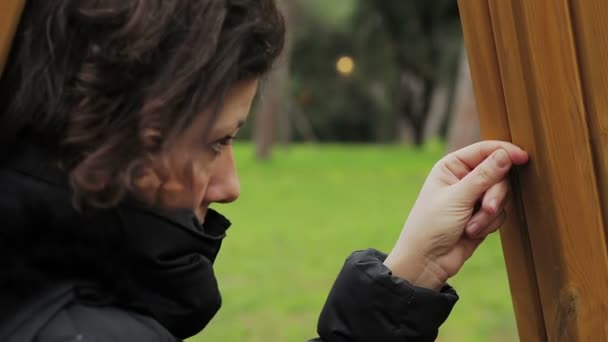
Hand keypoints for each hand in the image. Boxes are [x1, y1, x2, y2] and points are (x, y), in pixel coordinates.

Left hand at [384, 141, 528, 290]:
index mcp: (451, 166)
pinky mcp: (481, 215)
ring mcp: (473, 197)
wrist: (427, 261)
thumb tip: (505, 154)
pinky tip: (472, 233)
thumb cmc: (432, 226)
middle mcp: (463, 178)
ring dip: (489, 213)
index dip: (504, 152)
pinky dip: (490, 224)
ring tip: (472, 227)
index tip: (523, 158)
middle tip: (488, 208)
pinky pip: (500, 213)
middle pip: (498, 174)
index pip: (483, 150)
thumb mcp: (457, 198)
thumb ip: (484, 176)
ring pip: (501, 195)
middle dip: (495, 194)